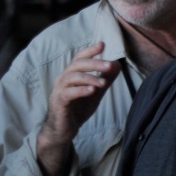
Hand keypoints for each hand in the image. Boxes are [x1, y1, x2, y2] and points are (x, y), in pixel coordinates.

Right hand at [37, 41, 120, 175]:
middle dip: (94, 63)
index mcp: (71, 74)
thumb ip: (105, 79)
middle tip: (109, 64)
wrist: (63, 130)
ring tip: (103, 82)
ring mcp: (59, 90)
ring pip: (72, 77)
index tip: (103, 44)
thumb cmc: (77, 109)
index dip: (90, 50)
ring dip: (89, 78)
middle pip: (77, 64)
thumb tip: (117, 64)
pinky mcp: (58, 103)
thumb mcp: (95, 92)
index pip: (80, 58)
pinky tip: (92, 91)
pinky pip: (68, 93)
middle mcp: (63, 79)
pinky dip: (80, 90)